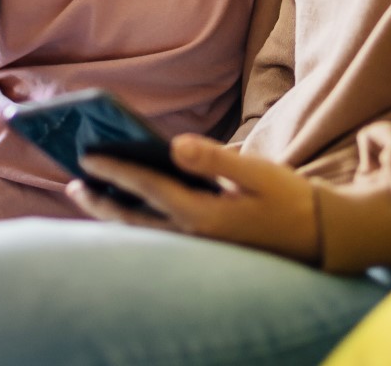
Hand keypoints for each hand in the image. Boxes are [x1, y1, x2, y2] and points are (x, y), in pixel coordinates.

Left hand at [71, 135, 321, 265]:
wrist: (319, 238)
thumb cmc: (290, 200)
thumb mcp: (258, 173)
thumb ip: (215, 159)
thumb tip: (174, 145)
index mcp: (204, 215)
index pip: (148, 188)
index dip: (115, 170)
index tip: (87, 156)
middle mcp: (194, 235)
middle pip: (133, 218)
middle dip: (100, 199)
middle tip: (72, 182)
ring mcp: (197, 245)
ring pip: (142, 230)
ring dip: (112, 212)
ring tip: (86, 194)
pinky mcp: (204, 245)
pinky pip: (157, 235)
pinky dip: (134, 219)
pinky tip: (124, 207)